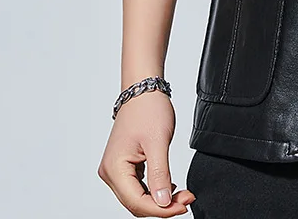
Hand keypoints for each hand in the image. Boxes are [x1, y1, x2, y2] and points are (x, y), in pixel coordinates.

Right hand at [98, 89, 195, 215]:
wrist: (144, 91)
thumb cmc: (148, 110)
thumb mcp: (158, 142)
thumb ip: (160, 174)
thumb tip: (164, 202)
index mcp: (114, 168)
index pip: (137, 202)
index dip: (161, 209)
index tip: (183, 206)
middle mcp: (111, 172)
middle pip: (136, 202)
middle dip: (162, 205)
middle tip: (187, 199)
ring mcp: (116, 169)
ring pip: (138, 196)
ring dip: (160, 199)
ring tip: (182, 194)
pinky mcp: (124, 165)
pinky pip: (138, 186)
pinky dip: (154, 189)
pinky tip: (170, 186)